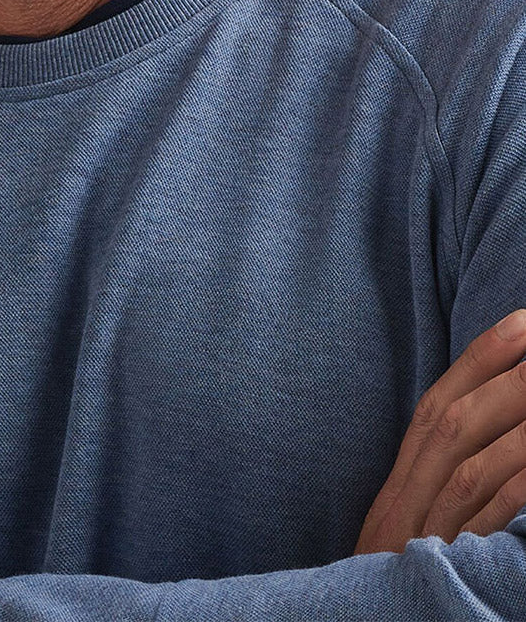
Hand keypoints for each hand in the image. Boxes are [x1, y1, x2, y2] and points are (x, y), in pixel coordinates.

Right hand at [355, 308, 525, 553]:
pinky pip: (492, 525)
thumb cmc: (396, 589)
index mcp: (399, 488)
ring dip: (523, 424)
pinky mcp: (448, 575)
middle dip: (508, 377)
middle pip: (457, 426)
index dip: (481, 360)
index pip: (439, 407)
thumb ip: (437, 483)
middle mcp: (405, 505)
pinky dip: (521, 490)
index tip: (522, 321)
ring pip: (477, 468)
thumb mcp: (412, 532)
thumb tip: (487, 428)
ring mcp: (425, 541)